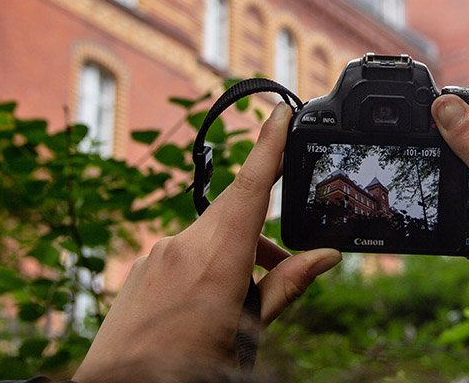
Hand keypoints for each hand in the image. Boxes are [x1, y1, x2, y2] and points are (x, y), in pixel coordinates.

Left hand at [73, 102, 341, 380]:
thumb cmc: (189, 369)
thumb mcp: (249, 333)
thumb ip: (287, 286)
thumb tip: (327, 256)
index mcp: (216, 259)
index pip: (250, 187)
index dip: (268, 145)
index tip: (281, 112)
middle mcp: (182, 246)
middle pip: (236, 216)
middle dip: (264, 234)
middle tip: (284, 268)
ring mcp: (155, 255)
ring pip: (212, 236)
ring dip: (237, 256)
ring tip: (246, 304)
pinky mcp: (140, 269)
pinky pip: (186, 251)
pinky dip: (209, 266)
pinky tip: (209, 306)